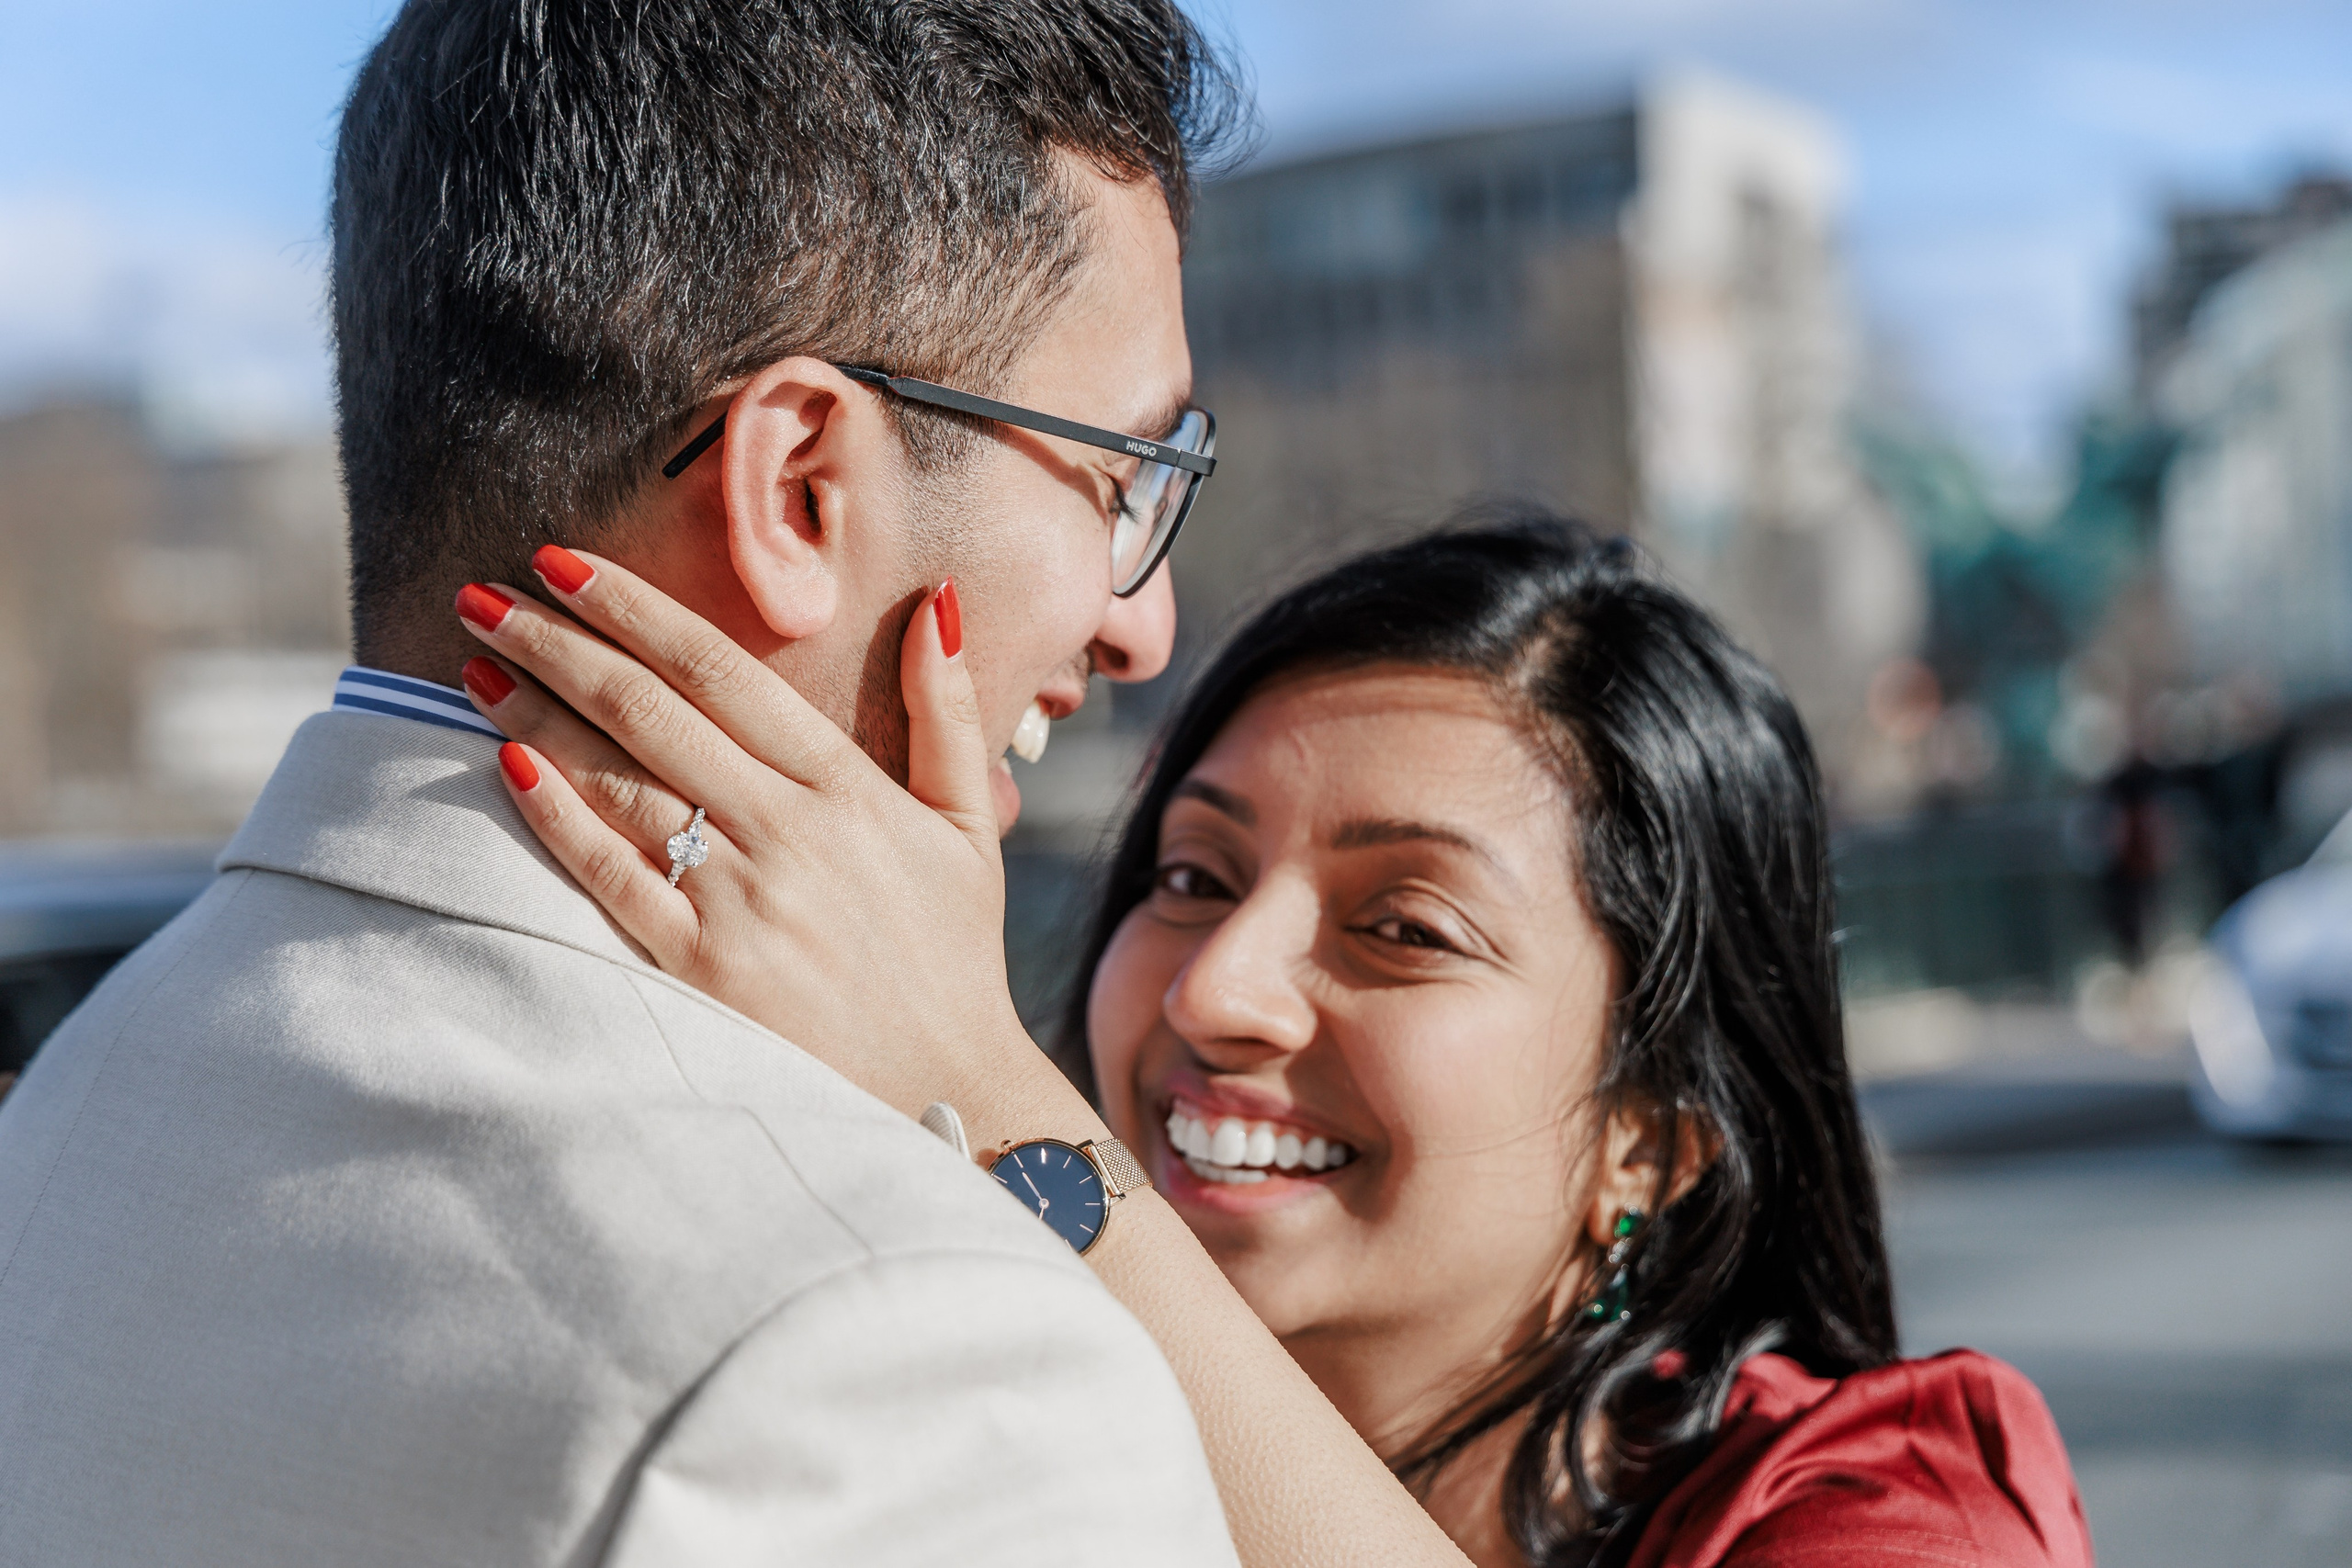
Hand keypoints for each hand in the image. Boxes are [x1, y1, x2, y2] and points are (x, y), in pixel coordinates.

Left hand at [452, 547, 1089, 1142]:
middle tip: (489, 595)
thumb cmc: (952, 960)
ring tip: (476, 662)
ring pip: (619, 780)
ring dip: (539, 711)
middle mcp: (788, 829)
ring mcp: (741, 898)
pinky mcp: (703, 967)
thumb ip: (947, 712)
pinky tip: (505, 762)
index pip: (721, 671)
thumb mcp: (967, 828)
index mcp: (847, 787)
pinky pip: (611, 877)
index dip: (635, 610)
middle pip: (652, 709)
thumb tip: (932, 603)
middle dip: (560, 642)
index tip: (566, 566)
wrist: (952, 1094)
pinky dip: (556, 816)